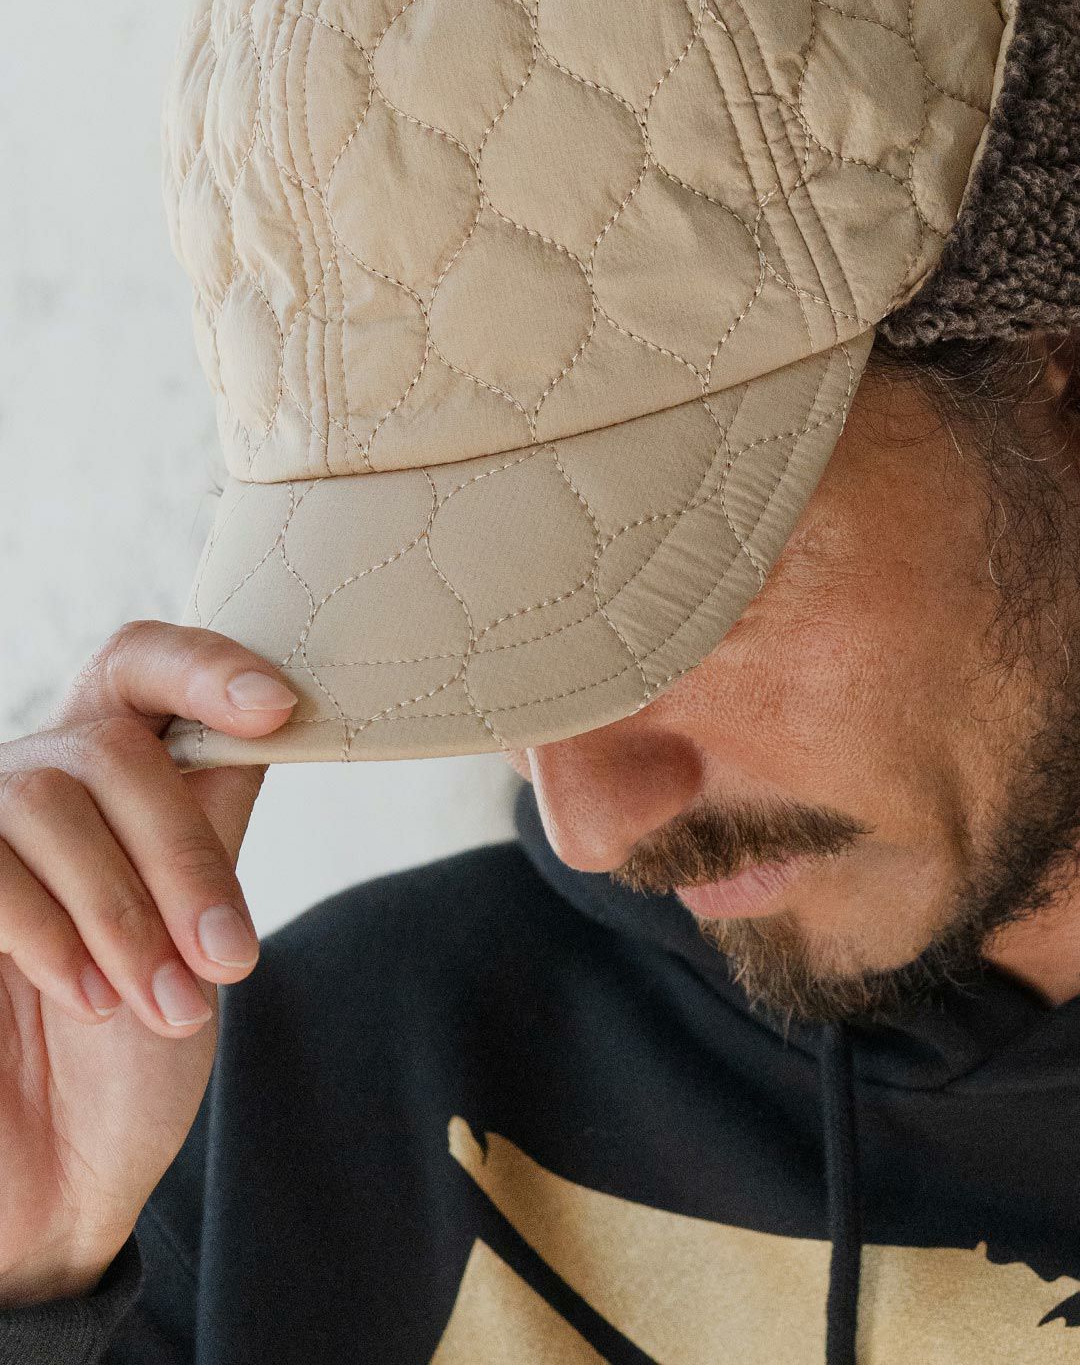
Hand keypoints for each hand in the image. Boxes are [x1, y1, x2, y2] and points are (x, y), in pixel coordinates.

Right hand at [0, 622, 295, 1305]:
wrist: (60, 1180)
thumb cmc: (132, 1054)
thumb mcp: (199, 927)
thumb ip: (213, 822)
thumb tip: (279, 718)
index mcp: (111, 779)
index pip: (141, 665)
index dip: (206, 664)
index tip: (279, 706)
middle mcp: (35, 786)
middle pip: (110, 746)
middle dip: (181, 854)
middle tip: (228, 957)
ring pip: (47, 798)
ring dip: (123, 908)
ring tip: (166, 1002)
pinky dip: (50, 931)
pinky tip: (91, 997)